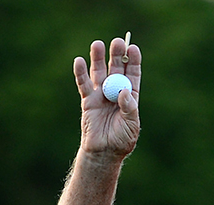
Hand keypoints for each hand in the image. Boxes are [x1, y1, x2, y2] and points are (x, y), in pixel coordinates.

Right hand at [74, 37, 140, 157]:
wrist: (104, 152)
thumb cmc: (121, 140)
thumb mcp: (131, 125)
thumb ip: (129, 108)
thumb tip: (123, 91)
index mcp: (130, 96)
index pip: (132, 75)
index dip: (133, 61)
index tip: (133, 48)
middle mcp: (115, 92)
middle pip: (116, 69)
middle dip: (117, 55)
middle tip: (118, 42)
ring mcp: (101, 95)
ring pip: (99, 73)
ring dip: (98, 59)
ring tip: (97, 44)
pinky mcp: (88, 100)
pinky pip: (83, 84)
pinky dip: (80, 73)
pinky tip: (80, 61)